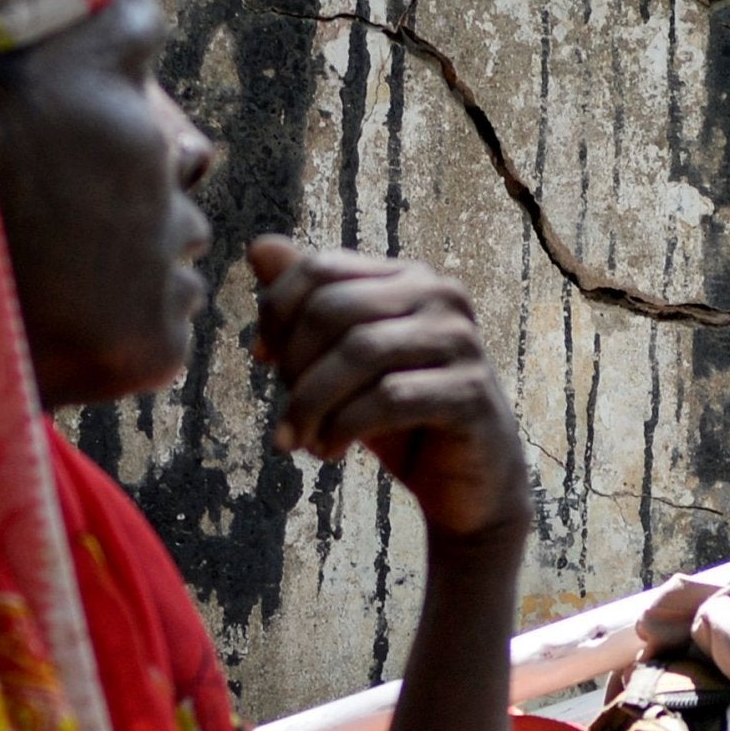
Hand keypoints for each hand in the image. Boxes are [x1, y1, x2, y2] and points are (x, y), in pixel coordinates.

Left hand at [250, 236, 530, 548]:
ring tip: (302, 441)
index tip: (263, 359)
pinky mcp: (469, 392)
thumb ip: (310, 306)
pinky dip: (344, 427)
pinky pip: (388, 398)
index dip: (277, 312)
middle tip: (287, 416)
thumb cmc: (404, 419)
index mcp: (408, 278)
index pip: (322, 268)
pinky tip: (330, 451)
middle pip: (333, 309)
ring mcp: (460, 342)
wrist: (469, 484)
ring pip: (359, 352)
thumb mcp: (346, 362)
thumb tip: (260, 246)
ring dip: (312, 404)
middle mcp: (440, 297)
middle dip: (294, 366)